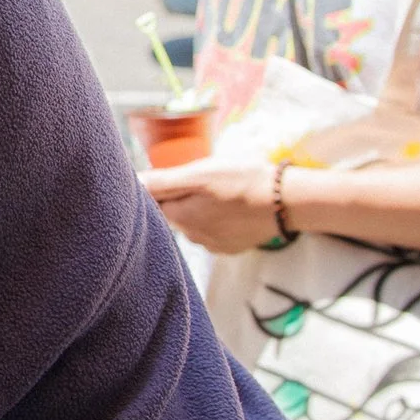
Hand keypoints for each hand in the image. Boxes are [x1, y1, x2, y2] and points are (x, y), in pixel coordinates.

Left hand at [143, 157, 284, 255]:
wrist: (286, 201)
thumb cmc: (242, 182)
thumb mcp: (199, 174)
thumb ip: (163, 182)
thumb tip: (133, 184)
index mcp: (179, 219)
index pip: (153, 203)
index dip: (157, 186)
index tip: (168, 173)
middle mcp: (192, 237)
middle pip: (173, 213)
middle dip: (178, 195)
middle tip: (197, 177)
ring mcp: (214, 244)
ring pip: (194, 221)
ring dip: (198, 206)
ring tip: (216, 189)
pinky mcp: (232, 246)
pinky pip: (214, 230)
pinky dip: (217, 217)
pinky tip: (229, 204)